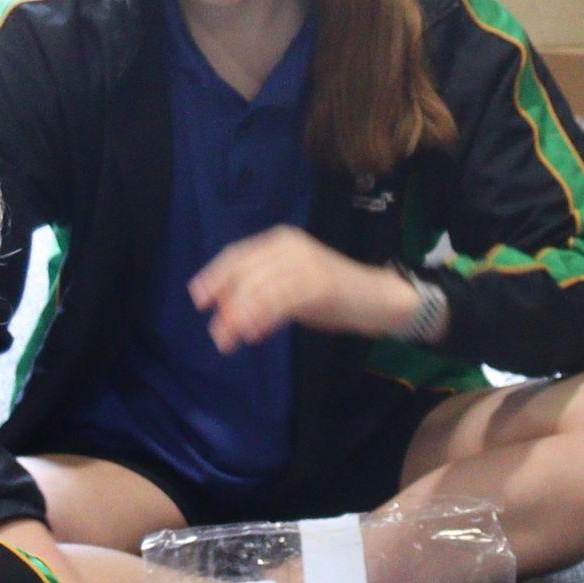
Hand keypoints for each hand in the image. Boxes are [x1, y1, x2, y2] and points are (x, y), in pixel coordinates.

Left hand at [190, 227, 417, 355]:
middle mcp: (289, 248)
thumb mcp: (296, 284)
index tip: (199, 300)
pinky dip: (262, 317)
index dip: (215, 277)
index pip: (237, 255)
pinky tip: (253, 333)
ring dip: (240, 316)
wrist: (383, 298)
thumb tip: (231, 309)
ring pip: (259, 289)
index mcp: (280, 242)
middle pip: (245, 274)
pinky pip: (280, 301)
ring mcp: (305, 265)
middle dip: (226, 305)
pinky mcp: (318, 285)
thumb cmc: (339, 295)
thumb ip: (267, 288)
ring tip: (229, 340)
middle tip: (216, 334)